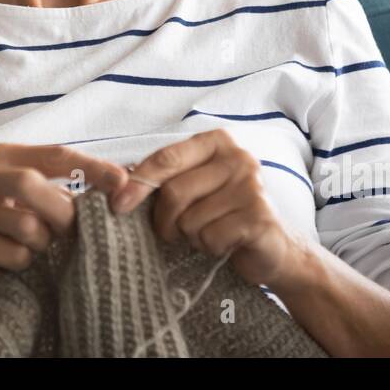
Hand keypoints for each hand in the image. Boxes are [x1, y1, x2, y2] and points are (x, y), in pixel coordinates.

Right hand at [0, 143, 129, 291]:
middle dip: (62, 213)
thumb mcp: (16, 194)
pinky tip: (13, 257)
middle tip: (71, 231)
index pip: (57, 154)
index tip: (125, 181)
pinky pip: (12, 252)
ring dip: (42, 242)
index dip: (94, 167)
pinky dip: (23, 260)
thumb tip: (111, 192)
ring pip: (26, 223)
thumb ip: (54, 189)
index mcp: (6, 155)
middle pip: (35, 184)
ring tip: (35, 245)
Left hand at [111, 128, 303, 287]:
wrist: (272, 246)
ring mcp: (252, 187)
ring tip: (210, 233)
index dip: (138, 183)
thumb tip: (116, 185)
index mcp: (217, 142)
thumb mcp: (193, 186)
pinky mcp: (259, 216)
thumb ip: (162, 178)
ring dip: (192, 236)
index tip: (118, 205)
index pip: (167, 158)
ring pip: (190, 219)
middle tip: (175, 231)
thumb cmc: (222, 212)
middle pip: (174, 192)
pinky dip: (211, 247)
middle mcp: (238, 158)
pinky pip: (210, 237)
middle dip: (166, 220)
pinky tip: (226, 243)